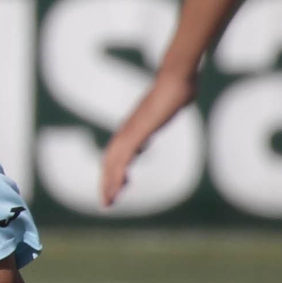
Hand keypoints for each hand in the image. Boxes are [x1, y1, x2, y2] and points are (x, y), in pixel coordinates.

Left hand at [100, 67, 197, 206]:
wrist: (175, 78)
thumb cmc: (173, 92)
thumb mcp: (162, 113)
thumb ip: (154, 122)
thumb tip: (152, 128)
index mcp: (132, 129)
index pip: (116, 155)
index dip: (113, 172)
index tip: (114, 189)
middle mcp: (127, 130)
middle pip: (110, 161)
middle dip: (107, 183)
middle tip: (106, 204)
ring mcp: (130, 131)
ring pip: (113, 162)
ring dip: (110, 183)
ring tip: (109, 201)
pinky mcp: (137, 131)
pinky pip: (124, 156)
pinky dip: (119, 172)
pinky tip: (119, 185)